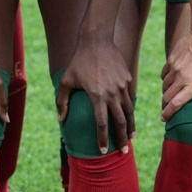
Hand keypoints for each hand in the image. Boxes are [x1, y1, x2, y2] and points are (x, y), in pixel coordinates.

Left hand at [57, 36, 134, 153]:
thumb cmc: (78, 61)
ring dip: (130, 126)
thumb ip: (62, 101)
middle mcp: (113, 93)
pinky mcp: (128, 79)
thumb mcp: (66, 80)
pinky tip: (130, 117)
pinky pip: (130, 98)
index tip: (103, 151)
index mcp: (97, 96)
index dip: (103, 139)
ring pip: (129, 111)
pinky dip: (131, 110)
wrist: (97, 40)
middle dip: (122, 139)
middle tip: (123, 151)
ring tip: (131, 138)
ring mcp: (122, 86)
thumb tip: (60, 120)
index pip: (102, 124)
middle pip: (120, 122)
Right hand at [160, 21, 191, 119]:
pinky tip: (171, 82)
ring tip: (169, 98)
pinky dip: (166, 81)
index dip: (169, 113)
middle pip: (167, 97)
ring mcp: (175, 68)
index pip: (176, 104)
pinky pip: (164, 74)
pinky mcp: (171, 60)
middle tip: (166, 112)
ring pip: (165, 86)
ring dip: (166, 94)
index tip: (164, 119)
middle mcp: (182, 78)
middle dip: (165, 107)